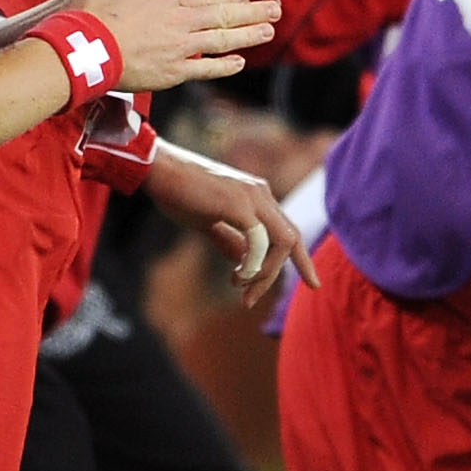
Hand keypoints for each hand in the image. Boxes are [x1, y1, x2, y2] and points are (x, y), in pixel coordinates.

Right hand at [60, 0, 280, 93]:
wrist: (79, 50)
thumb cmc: (86, 10)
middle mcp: (181, 20)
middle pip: (226, 14)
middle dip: (254, 11)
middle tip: (276, 9)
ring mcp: (180, 47)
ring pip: (224, 39)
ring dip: (249, 35)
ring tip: (269, 32)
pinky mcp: (172, 71)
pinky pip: (206, 68)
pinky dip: (225, 65)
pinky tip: (239, 62)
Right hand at [145, 140, 309, 304]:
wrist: (157, 170)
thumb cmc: (178, 194)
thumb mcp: (208, 222)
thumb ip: (229, 241)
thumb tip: (244, 264)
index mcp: (258, 197)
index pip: (290, 231)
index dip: (303, 260)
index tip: (313, 284)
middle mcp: (262, 195)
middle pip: (291, 241)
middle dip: (276, 275)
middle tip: (249, 300)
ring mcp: (253, 197)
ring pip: (282, 242)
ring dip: (265, 273)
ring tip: (239, 287)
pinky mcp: (238, 204)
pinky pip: (259, 240)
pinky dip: (254, 263)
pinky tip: (238, 276)